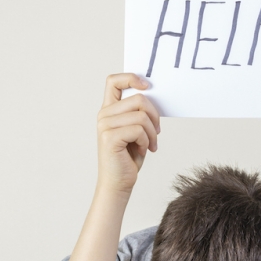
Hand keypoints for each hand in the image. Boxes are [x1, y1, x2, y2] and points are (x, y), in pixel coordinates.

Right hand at [96, 73, 158, 195]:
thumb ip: (138, 112)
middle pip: (138, 98)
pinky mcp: (110, 137)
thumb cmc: (128, 157)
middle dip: (154, 115)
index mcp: (109, 110)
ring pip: (141, 115)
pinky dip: (147, 140)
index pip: (114, 81)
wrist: (118, 183)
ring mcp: (105, 125)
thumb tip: (151, 95)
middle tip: (157, 131)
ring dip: (152, 132)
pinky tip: (143, 150)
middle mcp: (104, 115)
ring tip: (151, 144)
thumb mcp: (135, 130)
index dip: (131, 78)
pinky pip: (139, 129)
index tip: (147, 86)